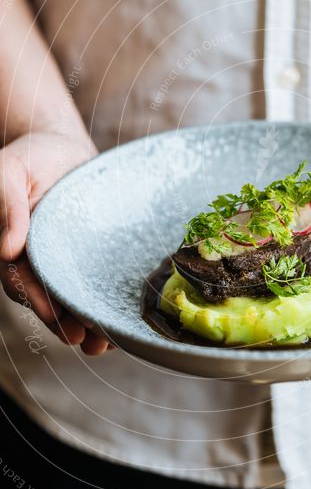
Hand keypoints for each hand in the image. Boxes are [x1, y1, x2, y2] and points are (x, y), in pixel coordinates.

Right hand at [0, 131, 111, 354]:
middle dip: (64, 322)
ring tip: (102, 343)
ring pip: (73, 299)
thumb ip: (7, 207)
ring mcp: (65, 260)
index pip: (21, 282)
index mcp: (16, 246)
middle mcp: (39, 260)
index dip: (36, 301)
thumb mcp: (9, 173)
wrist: (62, 145)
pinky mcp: (91, 257)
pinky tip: (120, 321)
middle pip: (48, 300)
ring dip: (86, 324)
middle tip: (81, 339)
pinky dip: (105, 305)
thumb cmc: (32, 156)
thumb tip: (6, 250)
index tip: (52, 316)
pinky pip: (96, 285)